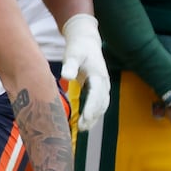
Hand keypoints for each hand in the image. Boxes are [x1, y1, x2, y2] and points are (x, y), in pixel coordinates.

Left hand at [61, 14, 108, 131]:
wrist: (86, 41)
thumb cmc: (78, 48)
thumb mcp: (73, 53)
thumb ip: (70, 65)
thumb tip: (66, 76)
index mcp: (99, 74)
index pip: (97, 94)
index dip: (91, 108)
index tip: (85, 119)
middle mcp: (104, 82)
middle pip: (101, 103)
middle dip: (92, 117)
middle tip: (81, 128)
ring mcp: (103, 86)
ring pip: (102, 106)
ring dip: (94, 118)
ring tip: (82, 129)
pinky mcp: (99, 89)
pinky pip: (98, 104)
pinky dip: (93, 114)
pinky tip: (83, 122)